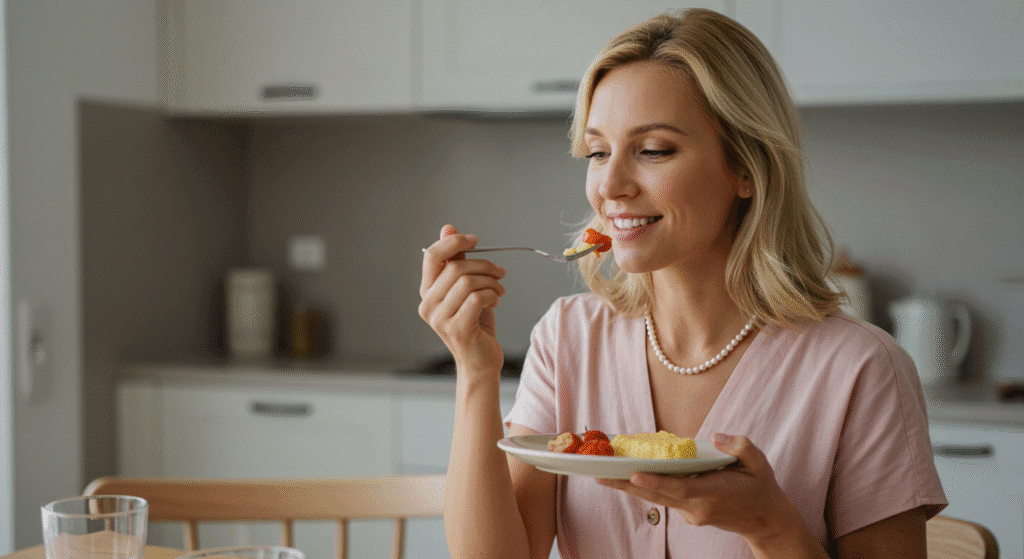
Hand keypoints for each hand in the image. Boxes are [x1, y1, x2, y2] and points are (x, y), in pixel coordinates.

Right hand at [419, 224, 506, 376]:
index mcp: (427, 291)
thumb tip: (448, 228)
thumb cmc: (475, 323)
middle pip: (456, 267)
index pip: (432, 256)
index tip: (475, 240)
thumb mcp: (466, 288)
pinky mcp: (457, 329)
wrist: (480, 361)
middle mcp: (428, 304)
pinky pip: (477, 298)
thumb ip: (456, 260)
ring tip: (500, 289)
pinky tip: (496, 300)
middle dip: (484, 265)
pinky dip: (492, 295)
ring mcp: (440, 319)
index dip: (453, 242)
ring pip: (468, 282)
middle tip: (500, 272)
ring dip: (491, 282)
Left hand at [597, 434, 806, 545]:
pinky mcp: (688, 513)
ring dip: (629, 487)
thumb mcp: (759, 462)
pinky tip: (626, 475)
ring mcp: (691, 513)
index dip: (656, 482)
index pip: (680, 488)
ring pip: (656, 498)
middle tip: (599, 473)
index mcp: (714, 493)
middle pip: (657, 496)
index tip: (634, 475)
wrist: (765, 520)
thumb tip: (717, 436)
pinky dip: (645, 487)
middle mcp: (697, 507)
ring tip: (601, 474)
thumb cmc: (760, 485)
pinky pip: (663, 498)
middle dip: (627, 485)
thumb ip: (741, 446)